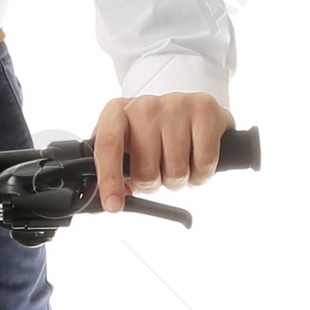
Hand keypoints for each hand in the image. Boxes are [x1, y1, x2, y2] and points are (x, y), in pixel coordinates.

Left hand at [91, 93, 233, 214]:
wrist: (190, 109)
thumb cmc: (153, 135)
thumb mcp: (126, 148)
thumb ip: (111, 172)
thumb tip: (105, 200)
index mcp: (116, 113)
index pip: (108, 145)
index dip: (109, 179)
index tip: (114, 205)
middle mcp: (144, 105)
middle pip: (146, 171)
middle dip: (154, 184)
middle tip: (158, 172)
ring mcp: (175, 104)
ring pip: (176, 172)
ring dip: (178, 180)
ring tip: (178, 163)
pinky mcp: (204, 108)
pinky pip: (203, 164)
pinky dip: (201, 174)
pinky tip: (195, 160)